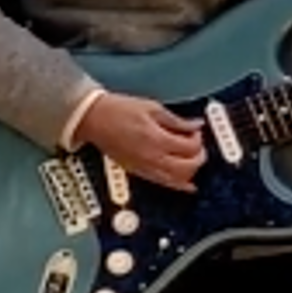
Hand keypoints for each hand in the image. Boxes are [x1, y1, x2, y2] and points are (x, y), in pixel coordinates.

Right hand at [78, 91, 205, 192]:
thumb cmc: (117, 111)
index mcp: (156, 139)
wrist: (92, 118)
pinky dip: (179, 184)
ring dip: (191, 171)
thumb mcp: (152, 108)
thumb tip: (195, 124)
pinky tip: (187, 184)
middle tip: (197, 146)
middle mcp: (151, 157)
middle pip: (188, 167)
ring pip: (177, 179)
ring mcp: (144, 167)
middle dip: (199, 156)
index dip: (198, 139)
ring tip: (191, 159)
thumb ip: (177, 120)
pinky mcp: (137, 171)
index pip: (190, 147)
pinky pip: (163, 183)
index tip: (195, 132)